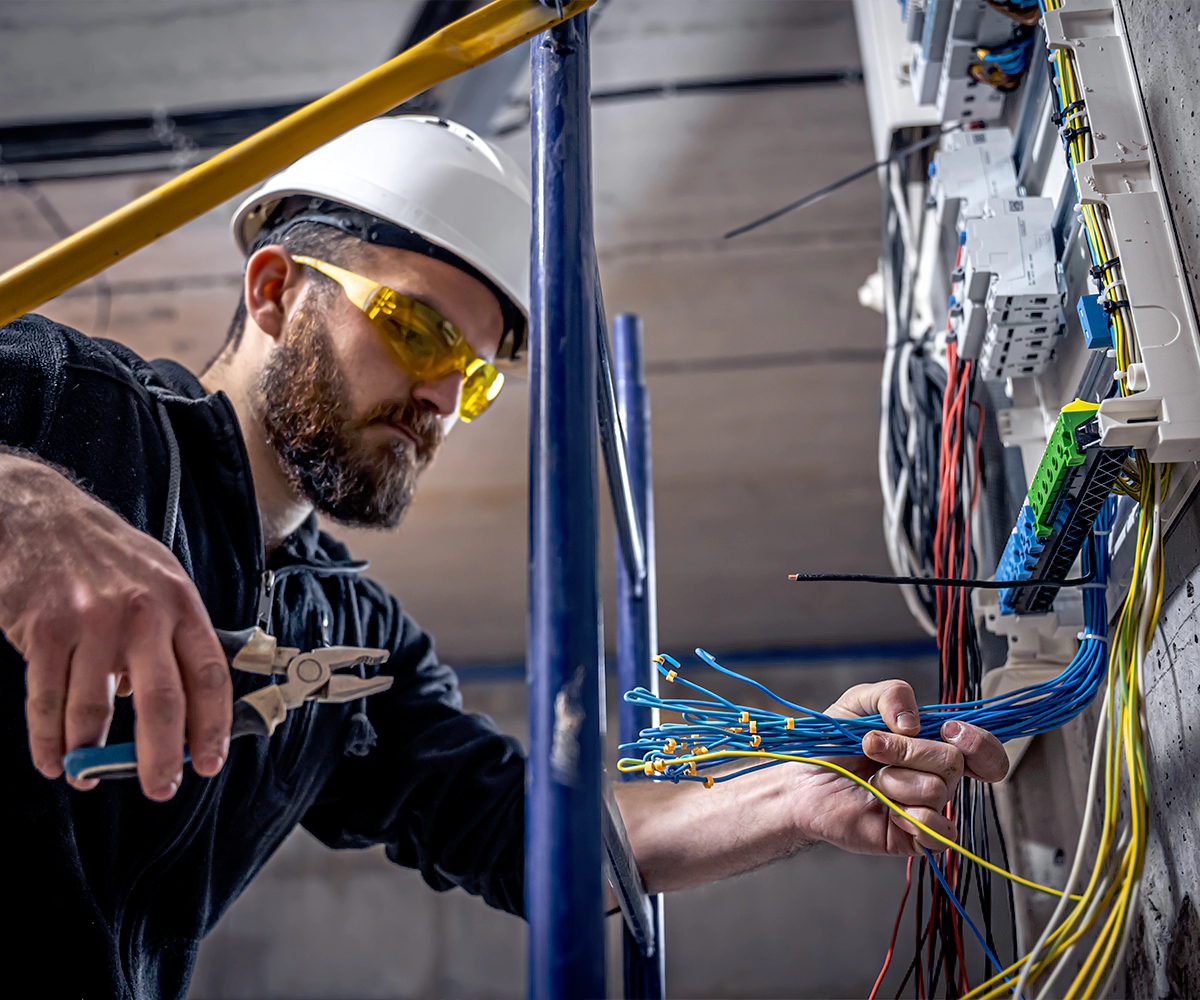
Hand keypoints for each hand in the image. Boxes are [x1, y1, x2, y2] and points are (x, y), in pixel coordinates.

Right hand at [0, 453, 231, 798]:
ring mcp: (93, 621)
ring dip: (92, 755)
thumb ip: (173, 637)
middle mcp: (143, 613)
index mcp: (181, 603)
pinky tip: (54, 760)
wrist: (41, 515)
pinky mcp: (44, 630)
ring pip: (96, 710)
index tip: (209, 762)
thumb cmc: (108, 554)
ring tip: (89, 777)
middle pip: (162, 701)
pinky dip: (48, 740)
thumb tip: (178, 705)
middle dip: (161, 756)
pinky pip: (48, 700)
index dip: (214, 725)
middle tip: (161, 788)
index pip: (210, 674)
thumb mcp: (160, 579)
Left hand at [790, 679, 1008, 855]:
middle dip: (907, 750)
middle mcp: (936, 776)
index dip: (979, 741)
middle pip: (953, 762)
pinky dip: (911, 816)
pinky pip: (938, 831)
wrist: (801, 781)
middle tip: (873, 748)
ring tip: (873, 782)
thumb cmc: (831, 744)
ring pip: (937, 790)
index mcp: (933, 743)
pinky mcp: (915, 837)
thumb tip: (914, 723)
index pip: (984, 749)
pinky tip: (887, 809)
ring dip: (895, 780)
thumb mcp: (858, 702)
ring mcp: (927, 807)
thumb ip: (891, 694)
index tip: (948, 730)